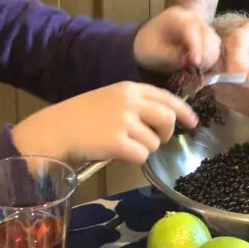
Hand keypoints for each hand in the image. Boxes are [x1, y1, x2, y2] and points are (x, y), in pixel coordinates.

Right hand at [11, 83, 196, 164]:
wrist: (56, 129)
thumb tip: (163, 120)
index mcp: (129, 88)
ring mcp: (124, 121)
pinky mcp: (118, 142)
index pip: (166, 97)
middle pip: (168, 119)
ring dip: (145, 148)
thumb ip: (134, 104)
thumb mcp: (109, 99)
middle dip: (167, 134)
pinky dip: (134, 159)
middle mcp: (130, 101)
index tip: (192, 121)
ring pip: (155, 142)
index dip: (183, 110)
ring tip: (125, 146)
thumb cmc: (81, 117)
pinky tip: (119, 154)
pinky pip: (142, 156)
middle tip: (157, 141)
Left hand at [134, 7, 220, 74]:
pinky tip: (199, 65)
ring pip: (214, 41)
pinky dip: (210, 58)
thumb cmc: (148, 46)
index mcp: (175, 17)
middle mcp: (192, 17)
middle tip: (193, 69)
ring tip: (195, 68)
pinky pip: (214, 47)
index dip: (195, 46)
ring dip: (208, 57)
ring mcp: (200, 25)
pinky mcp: (205, 35)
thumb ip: (172, 56)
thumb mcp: (154, 52)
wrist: (147, 42)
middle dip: (204, 54)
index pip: (190, 28)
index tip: (195, 63)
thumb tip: (192, 62)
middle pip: (207, 34)